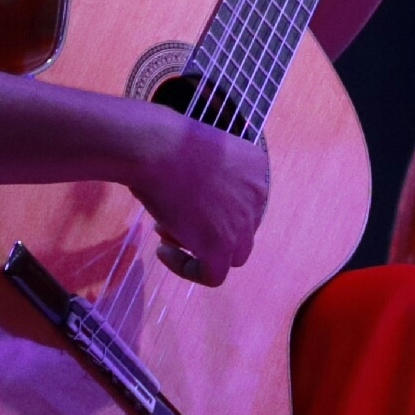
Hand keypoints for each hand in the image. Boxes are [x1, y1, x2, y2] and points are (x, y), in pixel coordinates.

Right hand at [128, 115, 269, 286]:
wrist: (155, 148)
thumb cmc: (167, 140)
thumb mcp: (203, 149)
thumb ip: (212, 174)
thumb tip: (198, 198)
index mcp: (256, 167)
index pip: (245, 199)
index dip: (216, 205)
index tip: (187, 199)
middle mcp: (258, 195)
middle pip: (241, 227)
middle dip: (209, 226)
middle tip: (174, 217)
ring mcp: (242, 224)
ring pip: (232, 254)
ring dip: (200, 247)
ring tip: (164, 231)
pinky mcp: (220, 248)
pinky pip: (212, 274)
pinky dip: (188, 268)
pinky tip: (164, 253)